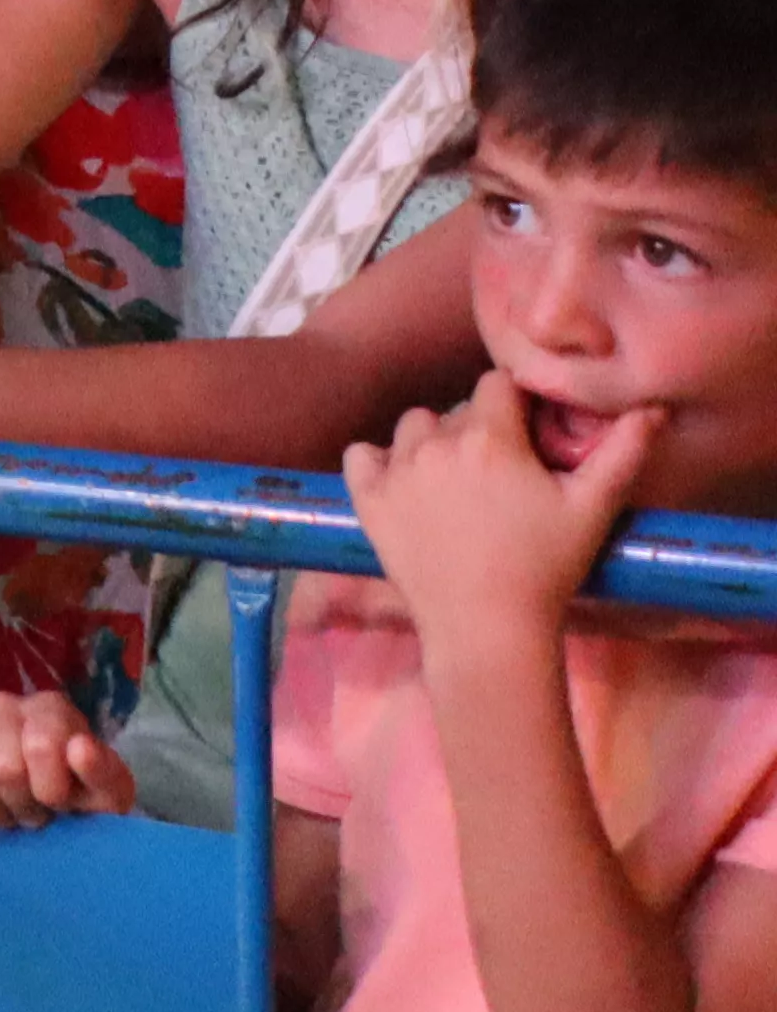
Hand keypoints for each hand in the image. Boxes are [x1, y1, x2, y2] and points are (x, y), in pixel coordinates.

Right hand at [0, 688, 139, 830]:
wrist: (48, 806)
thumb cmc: (80, 799)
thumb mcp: (108, 795)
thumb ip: (103, 774)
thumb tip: (79, 749)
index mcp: (50, 710)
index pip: (40, 746)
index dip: (49, 790)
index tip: (58, 804)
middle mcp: (3, 706)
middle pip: (1, 769)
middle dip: (19, 804)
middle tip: (31, 812)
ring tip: (4, 809)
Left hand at [347, 368, 650, 653]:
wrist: (486, 627)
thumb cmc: (546, 567)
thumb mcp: (593, 509)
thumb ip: (622, 453)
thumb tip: (650, 409)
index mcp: (490, 437)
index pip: (498, 384)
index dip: (516, 405)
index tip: (529, 435)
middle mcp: (435, 443)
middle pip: (458, 409)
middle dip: (482, 430)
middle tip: (503, 474)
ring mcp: (395, 470)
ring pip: (413, 427)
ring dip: (433, 443)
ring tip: (459, 483)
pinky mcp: (366, 500)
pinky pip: (361, 455)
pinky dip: (380, 463)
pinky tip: (407, 486)